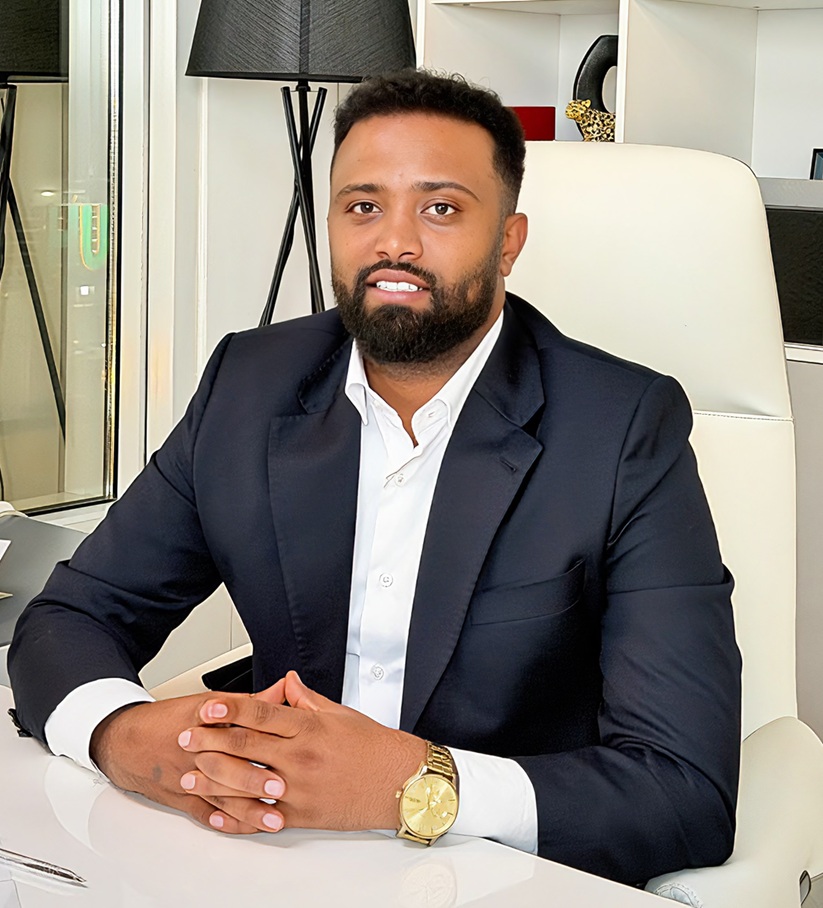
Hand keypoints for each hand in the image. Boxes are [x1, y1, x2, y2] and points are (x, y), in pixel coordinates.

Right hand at [90, 693, 275, 834]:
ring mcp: (188, 777)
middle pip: (226, 766)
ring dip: (247, 809)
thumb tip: (283, 690)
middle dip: (254, 779)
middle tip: (281, 788)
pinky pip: (203, 812)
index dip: (259, 741)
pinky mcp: (181, 797)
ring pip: (219, 795)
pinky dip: (222, 821)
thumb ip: (250, 702)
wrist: (127, 741)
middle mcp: (196, 751)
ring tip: (272, 819)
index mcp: (205, 723)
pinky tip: (241, 826)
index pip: (234, 730)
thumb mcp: (209, 702)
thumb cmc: (170, 720)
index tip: (283, 752)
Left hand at [178, 671, 426, 833]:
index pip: (260, 714)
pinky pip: (262, 817)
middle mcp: (301, 756)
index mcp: (309, 727)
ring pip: (246, 783)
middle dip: (210, 741)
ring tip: (190, 775)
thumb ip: (307, 698)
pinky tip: (218, 814)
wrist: (400, 782)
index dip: (229, 710)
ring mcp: (300, 787)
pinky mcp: (303, 814)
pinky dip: (236, 817)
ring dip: (213, 779)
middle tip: (186, 737)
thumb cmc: (374, 747)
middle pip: (245, 746)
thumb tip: (286, 682)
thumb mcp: (340, 713)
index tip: (207, 708)